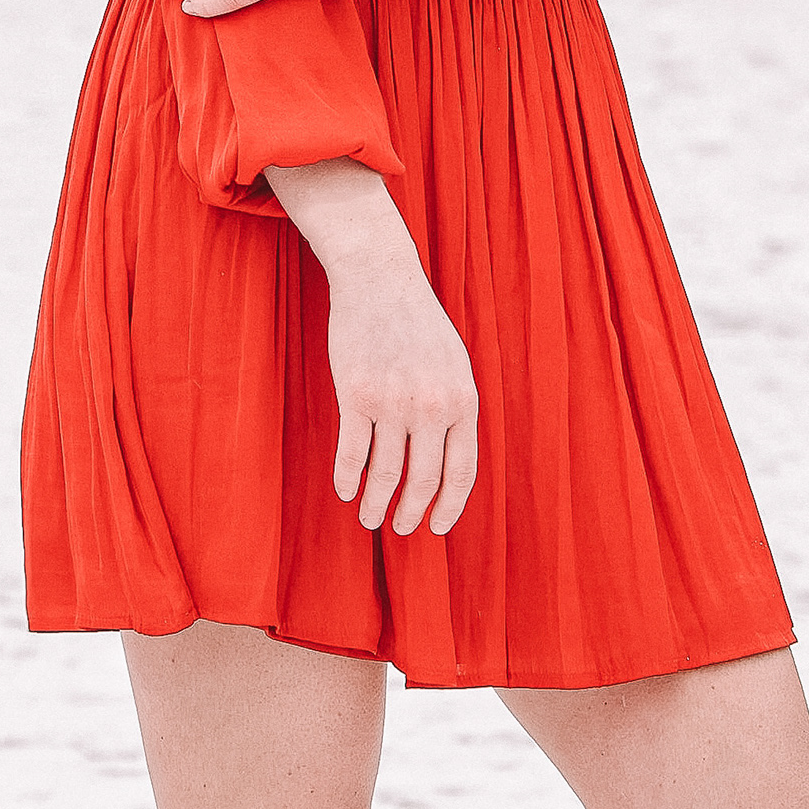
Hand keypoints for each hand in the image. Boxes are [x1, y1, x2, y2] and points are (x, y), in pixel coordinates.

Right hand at [265, 160, 478, 534]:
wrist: (380, 280)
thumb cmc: (418, 325)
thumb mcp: (454, 365)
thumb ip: (455, 412)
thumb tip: (449, 468)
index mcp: (464, 400)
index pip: (462, 472)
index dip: (449, 506)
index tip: (436, 527)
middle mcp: (432, 406)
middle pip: (423, 481)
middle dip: (411, 513)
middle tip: (401, 528)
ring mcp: (393, 401)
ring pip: (385, 473)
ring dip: (375, 503)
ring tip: (368, 518)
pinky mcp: (356, 394)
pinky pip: (352, 452)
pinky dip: (347, 478)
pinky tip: (344, 490)